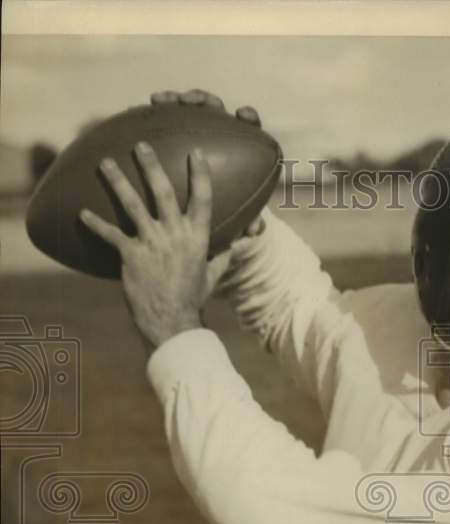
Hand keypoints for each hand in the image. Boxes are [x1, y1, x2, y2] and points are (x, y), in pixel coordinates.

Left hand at [80, 143, 213, 346]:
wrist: (172, 321)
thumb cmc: (193, 299)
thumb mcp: (213, 276)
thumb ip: (223, 256)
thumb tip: (238, 243)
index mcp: (197, 238)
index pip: (202, 199)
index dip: (200, 174)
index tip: (196, 152)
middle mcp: (175, 235)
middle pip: (163, 192)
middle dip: (151, 166)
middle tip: (141, 145)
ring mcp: (152, 243)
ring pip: (132, 204)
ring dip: (118, 181)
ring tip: (106, 163)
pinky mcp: (131, 256)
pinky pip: (111, 234)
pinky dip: (95, 224)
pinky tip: (82, 214)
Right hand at [150, 88, 264, 244]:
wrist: (197, 223)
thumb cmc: (223, 220)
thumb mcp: (235, 224)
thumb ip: (248, 224)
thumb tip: (255, 228)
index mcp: (237, 152)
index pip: (248, 129)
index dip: (248, 118)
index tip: (241, 114)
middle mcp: (217, 137)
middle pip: (213, 109)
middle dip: (201, 100)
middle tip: (187, 101)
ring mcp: (193, 133)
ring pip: (186, 109)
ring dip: (173, 100)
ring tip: (158, 100)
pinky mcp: (172, 136)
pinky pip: (161, 119)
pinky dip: (152, 114)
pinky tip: (137, 112)